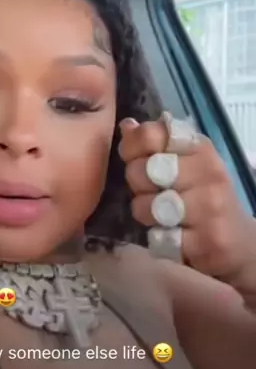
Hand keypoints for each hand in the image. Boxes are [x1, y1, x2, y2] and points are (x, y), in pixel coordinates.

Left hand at [118, 116, 255, 289]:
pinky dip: (159, 238)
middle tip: (151, 192)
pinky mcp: (208, 240)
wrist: (240, 242)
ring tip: (161, 216)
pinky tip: (173, 236)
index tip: (137, 159)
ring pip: (146, 206)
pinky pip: (160, 237)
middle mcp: (208, 171)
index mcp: (200, 147)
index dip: (132, 148)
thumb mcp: (186, 165)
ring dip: (145, 214)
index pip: (150, 135)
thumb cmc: (204, 198)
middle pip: (142, 170)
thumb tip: (127, 126)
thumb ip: (155, 146)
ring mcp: (210, 206)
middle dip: (136, 184)